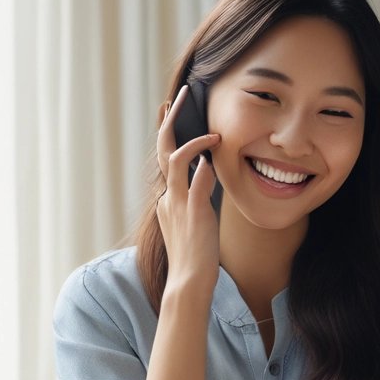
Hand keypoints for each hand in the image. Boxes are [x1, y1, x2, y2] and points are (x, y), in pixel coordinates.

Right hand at [156, 85, 220, 298]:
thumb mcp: (194, 222)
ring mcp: (179, 204)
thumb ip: (197, 196)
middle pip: (164, 150)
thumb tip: (206, 172)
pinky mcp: (194, 213)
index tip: (171, 110)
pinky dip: (204, 165)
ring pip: (176, 160)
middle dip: (171, 120)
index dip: (168, 132)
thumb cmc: (195, 258)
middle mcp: (169, 198)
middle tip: (180, 96)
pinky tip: (215, 154)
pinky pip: (197, 181)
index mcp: (167, 200)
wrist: (188, 282)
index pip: (166, 158)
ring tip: (212, 131)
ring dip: (194, 140)